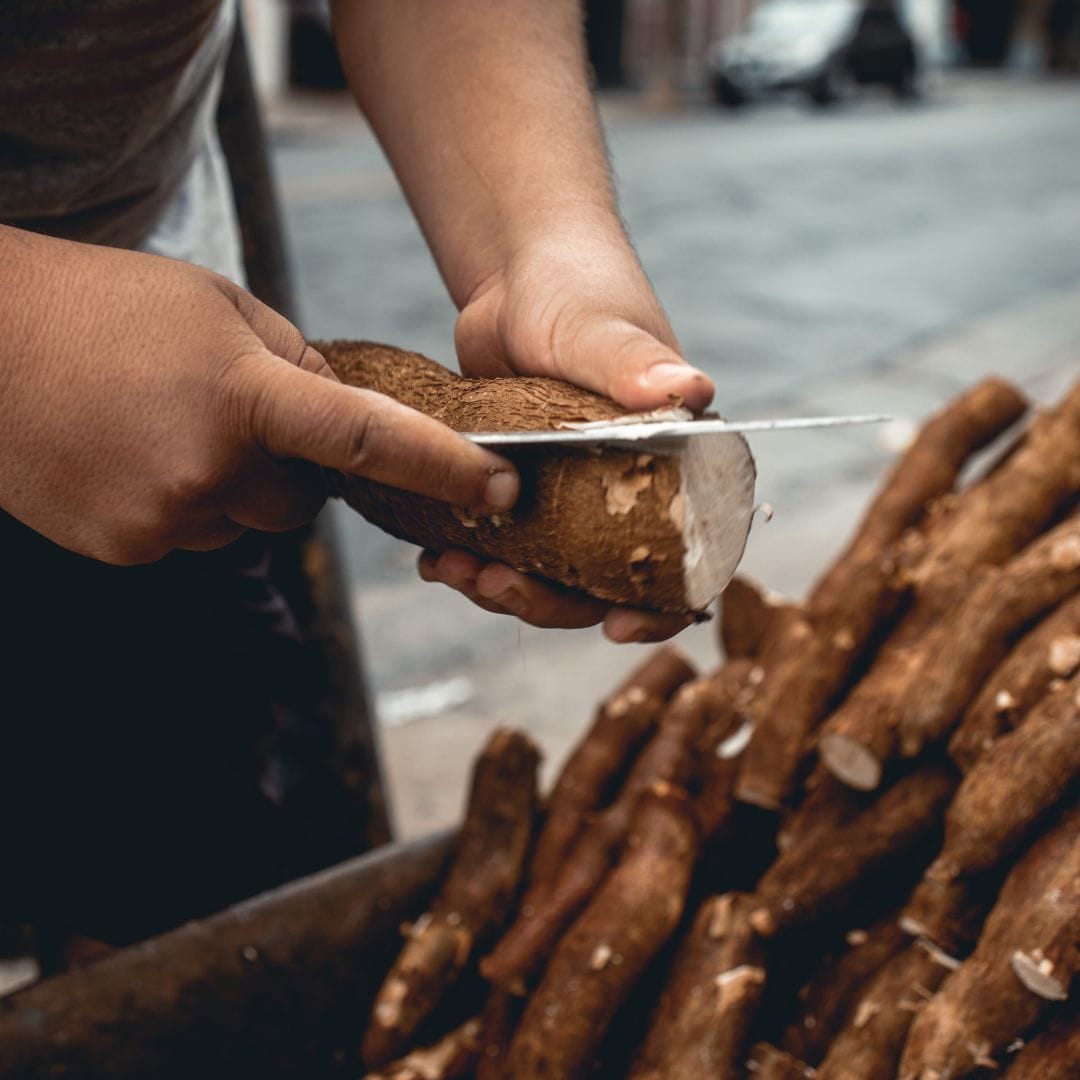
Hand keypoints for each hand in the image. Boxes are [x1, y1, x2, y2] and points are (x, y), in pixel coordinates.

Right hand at [0, 229, 517, 563]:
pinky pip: (193, 535)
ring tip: (168, 425)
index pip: (370, 440)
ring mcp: (163, 516)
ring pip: (247, 520)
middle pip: (304, 498)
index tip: (502, 489)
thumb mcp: (218, 305)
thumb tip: (347, 413)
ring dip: (232, 484)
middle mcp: (210, 466)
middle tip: (240, 416)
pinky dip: (184, 503)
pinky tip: (136, 454)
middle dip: (293, 468)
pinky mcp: (126, 547)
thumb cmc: (103, 306)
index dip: (444, 467)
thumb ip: (296, 361)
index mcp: (244, 392)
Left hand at [421, 226, 714, 642]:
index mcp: (676, 465)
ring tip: (449, 570)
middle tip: (493, 585)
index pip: (690, 557)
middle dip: (548, 600)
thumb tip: (694, 389)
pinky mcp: (525, 490)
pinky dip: (473, 557)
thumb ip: (636, 363)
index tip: (614, 628)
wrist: (515, 273)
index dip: (661, 605)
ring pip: (549, 573)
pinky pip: (506, 545)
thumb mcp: (600, 328)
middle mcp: (630, 490)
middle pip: (604, 582)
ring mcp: (574, 496)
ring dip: (501, 585)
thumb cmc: (576, 289)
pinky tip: (435, 555)